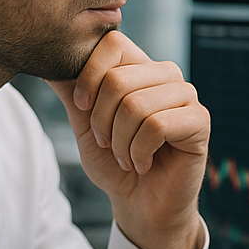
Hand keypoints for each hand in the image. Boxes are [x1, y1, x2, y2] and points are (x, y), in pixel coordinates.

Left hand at [46, 31, 209, 248]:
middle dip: (102, 121)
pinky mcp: (200, 121)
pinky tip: (144, 163)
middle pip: (119, 78)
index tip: (82, 107)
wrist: (140, 205)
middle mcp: (166, 75)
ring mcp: (186, 96)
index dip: (89, 75)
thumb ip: (71, 90)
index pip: (113, 43)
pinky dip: (140, 152)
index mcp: (139, 68)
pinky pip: (157, 126)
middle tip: (108, 144)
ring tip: (126, 156)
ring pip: (136, 105)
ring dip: (121, 142)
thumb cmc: (115, 164)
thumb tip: (48, 60)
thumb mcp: (84, 124)